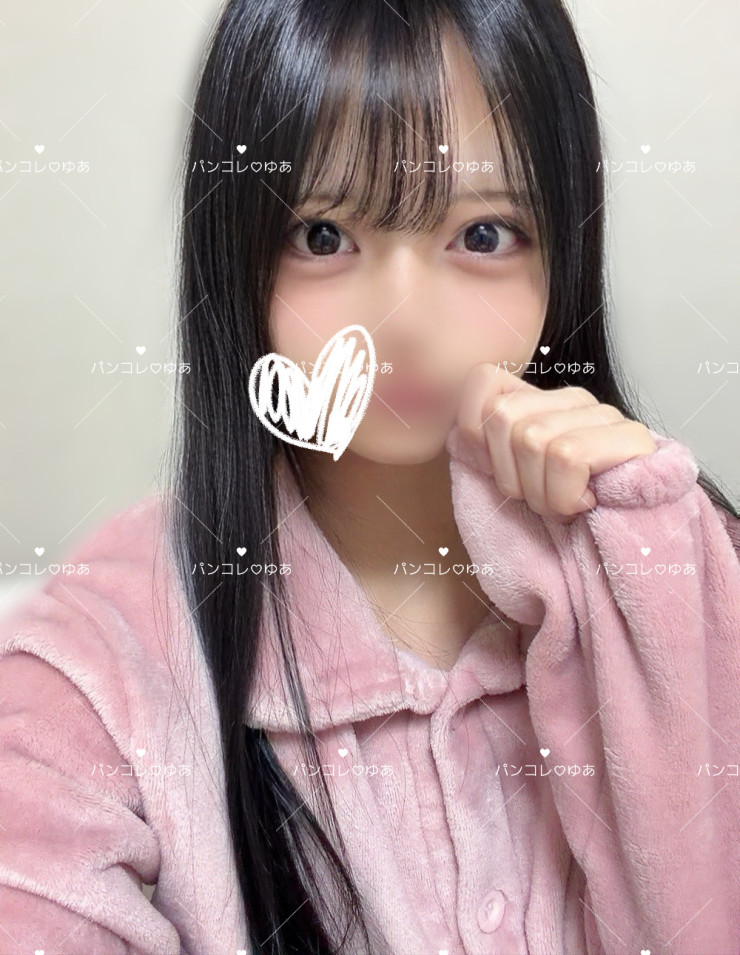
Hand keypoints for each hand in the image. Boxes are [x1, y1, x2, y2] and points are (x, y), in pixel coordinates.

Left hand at [455, 363, 657, 522]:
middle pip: (501, 415)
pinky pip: (566, 456)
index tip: (495, 472)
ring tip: (565, 504)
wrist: (621, 559)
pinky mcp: (630, 437)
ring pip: (532, 438)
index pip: (483, 379)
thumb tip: (456, 433)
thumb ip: (484, 452)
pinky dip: (565, 495)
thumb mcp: (509, 486)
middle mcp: (569, 399)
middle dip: (509, 475)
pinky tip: (585, 503)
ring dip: (541, 493)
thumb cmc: (561, 526)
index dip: (474, 432)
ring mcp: (602, 414)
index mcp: (538, 404)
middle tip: (539, 497)